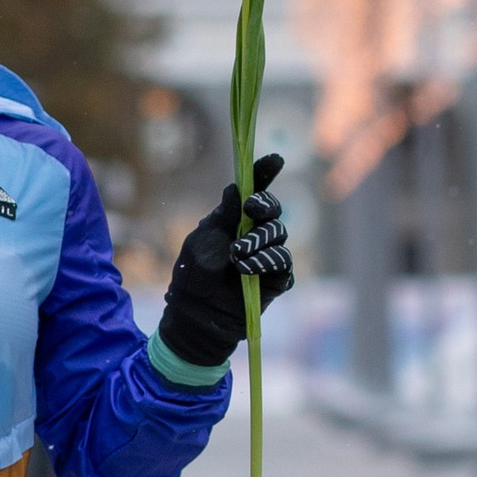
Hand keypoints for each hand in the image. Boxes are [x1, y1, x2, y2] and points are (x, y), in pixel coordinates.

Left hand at [158, 152, 293, 367]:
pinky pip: (283, 264)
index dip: (265, 174)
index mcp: (235, 219)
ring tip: (237, 257)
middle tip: (250, 212)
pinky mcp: (276, 280)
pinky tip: (247, 270)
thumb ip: (223, 215)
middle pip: (273, 211)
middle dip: (265, 207)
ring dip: (260, 241)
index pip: (255, 191)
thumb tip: (237, 188)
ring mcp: (267, 257)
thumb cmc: (193, 276)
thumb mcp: (203, 240)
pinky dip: (266, 263)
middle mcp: (255, 234)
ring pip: (280, 236)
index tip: (275, 160)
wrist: (196, 316)